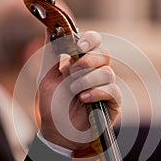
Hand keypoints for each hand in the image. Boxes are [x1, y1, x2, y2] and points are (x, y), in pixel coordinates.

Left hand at [37, 30, 121, 151]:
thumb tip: (50, 28)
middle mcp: (96, 72)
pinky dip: (97, 92)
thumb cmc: (52, 105)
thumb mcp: (46, 76)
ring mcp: (106, 87)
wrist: (57, 132)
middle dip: (87, 61)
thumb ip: (50, 53)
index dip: (90, 40)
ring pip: (108, 72)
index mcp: (82, 63)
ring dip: (88, 79)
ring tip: (73, 90)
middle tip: (71, 71)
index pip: (94, 42)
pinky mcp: (113, 103)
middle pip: (104, 54)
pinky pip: (113, 91)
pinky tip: (84, 99)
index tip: (78, 46)